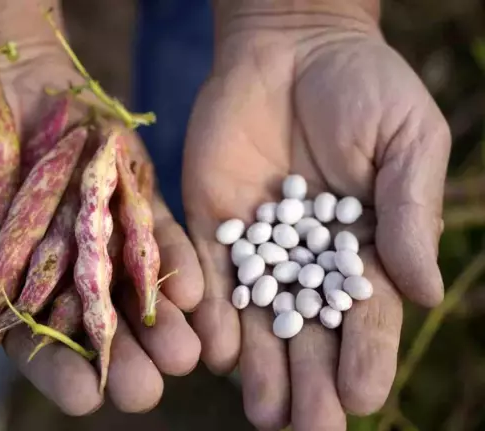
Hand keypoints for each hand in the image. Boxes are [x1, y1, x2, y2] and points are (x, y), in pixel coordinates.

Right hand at [0, 47, 203, 414]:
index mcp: (9, 287)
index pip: (35, 343)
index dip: (58, 371)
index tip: (83, 396)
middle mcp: (62, 272)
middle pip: (96, 327)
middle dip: (124, 361)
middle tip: (147, 390)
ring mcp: (102, 237)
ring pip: (134, 291)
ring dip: (162, 325)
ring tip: (186, 355)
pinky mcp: (132, 201)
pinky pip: (156, 237)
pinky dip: (174, 263)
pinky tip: (193, 292)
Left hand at [183, 4, 449, 429]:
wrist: (291, 45)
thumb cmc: (363, 85)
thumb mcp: (407, 140)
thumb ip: (411, 213)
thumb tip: (425, 292)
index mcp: (362, 246)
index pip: (367, 315)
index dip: (366, 356)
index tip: (364, 398)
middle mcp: (306, 257)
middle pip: (310, 331)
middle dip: (311, 380)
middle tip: (308, 430)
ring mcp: (256, 244)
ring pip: (258, 317)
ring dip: (260, 366)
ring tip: (264, 414)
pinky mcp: (211, 222)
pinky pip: (211, 275)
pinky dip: (213, 312)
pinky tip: (216, 351)